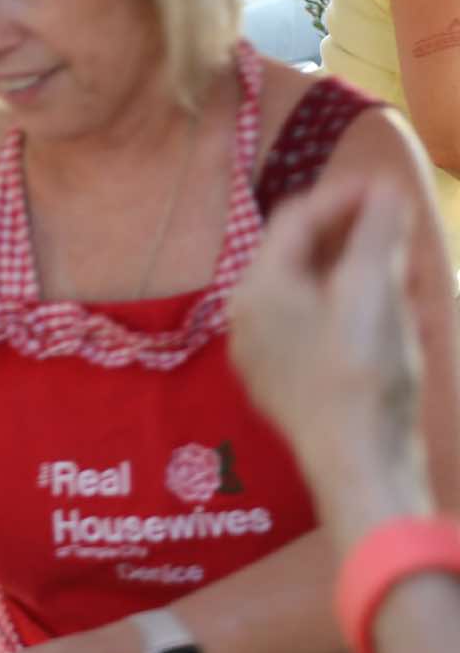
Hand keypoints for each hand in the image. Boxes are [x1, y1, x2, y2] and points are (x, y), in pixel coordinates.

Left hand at [229, 175, 426, 518]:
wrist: (358, 465)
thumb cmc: (363, 373)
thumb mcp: (375, 293)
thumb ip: (376, 235)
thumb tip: (384, 191)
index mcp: (259, 287)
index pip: (295, 217)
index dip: (344, 196)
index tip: (388, 188)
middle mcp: (247, 316)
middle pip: (300, 254)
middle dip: (354, 236)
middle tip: (400, 229)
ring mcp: (262, 354)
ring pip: (311, 292)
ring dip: (358, 273)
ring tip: (406, 272)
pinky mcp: (285, 384)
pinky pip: (315, 328)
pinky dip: (352, 310)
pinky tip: (394, 318)